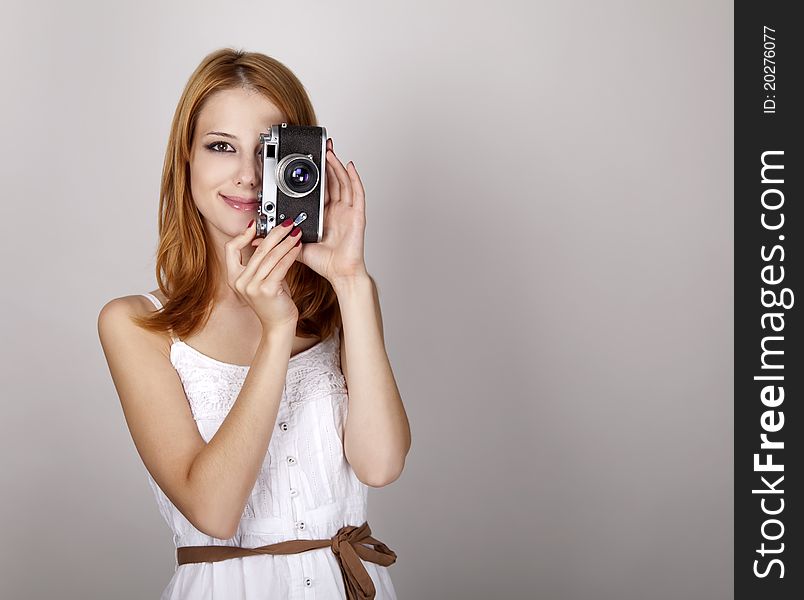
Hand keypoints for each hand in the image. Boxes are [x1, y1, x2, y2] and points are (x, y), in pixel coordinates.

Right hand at [226, 219, 301, 330]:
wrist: (278, 325)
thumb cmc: (272, 302)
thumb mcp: (261, 279)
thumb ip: (261, 262)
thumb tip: (270, 239)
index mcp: (234, 277)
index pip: (230, 248)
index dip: (242, 234)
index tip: (256, 224)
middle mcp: (240, 281)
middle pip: (257, 249)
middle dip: (275, 233)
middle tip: (287, 224)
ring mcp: (252, 286)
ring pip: (271, 256)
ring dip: (286, 241)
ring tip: (296, 233)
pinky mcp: (267, 290)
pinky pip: (280, 266)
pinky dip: (291, 254)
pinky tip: (298, 247)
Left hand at [282, 138, 369, 284]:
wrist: (340, 274)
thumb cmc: (324, 262)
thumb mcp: (294, 247)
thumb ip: (277, 240)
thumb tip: (257, 237)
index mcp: (324, 214)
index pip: (320, 188)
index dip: (315, 173)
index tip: (306, 161)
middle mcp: (337, 210)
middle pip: (333, 180)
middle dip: (326, 163)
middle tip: (319, 147)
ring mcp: (348, 211)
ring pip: (343, 182)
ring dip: (336, 165)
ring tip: (328, 151)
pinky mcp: (357, 215)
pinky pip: (357, 192)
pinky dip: (354, 177)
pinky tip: (348, 165)